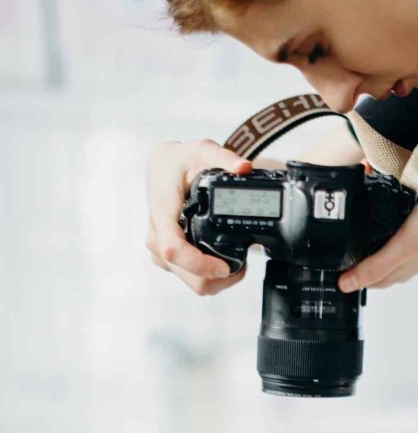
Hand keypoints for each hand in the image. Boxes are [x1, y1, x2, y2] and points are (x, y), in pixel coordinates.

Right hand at [145, 140, 283, 295]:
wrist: (163, 169)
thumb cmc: (180, 161)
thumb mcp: (202, 150)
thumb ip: (224, 158)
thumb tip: (244, 167)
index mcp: (162, 212)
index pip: (174, 249)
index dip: (200, 264)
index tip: (225, 266)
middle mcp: (157, 237)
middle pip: (188, 276)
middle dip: (220, 277)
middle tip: (244, 262)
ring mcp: (160, 251)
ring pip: (192, 282)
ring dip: (218, 279)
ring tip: (238, 260)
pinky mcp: (167, 258)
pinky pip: (191, 279)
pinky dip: (211, 276)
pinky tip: (223, 259)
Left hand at [337, 188, 417, 292]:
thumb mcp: (400, 248)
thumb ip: (373, 266)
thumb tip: (345, 285)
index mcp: (393, 271)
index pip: (361, 279)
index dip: (344, 275)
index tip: (326, 266)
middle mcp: (400, 262)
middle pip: (368, 266)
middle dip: (351, 259)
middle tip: (333, 246)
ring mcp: (409, 249)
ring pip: (379, 251)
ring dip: (364, 244)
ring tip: (349, 233)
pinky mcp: (417, 234)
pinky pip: (391, 238)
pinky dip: (380, 232)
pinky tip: (378, 222)